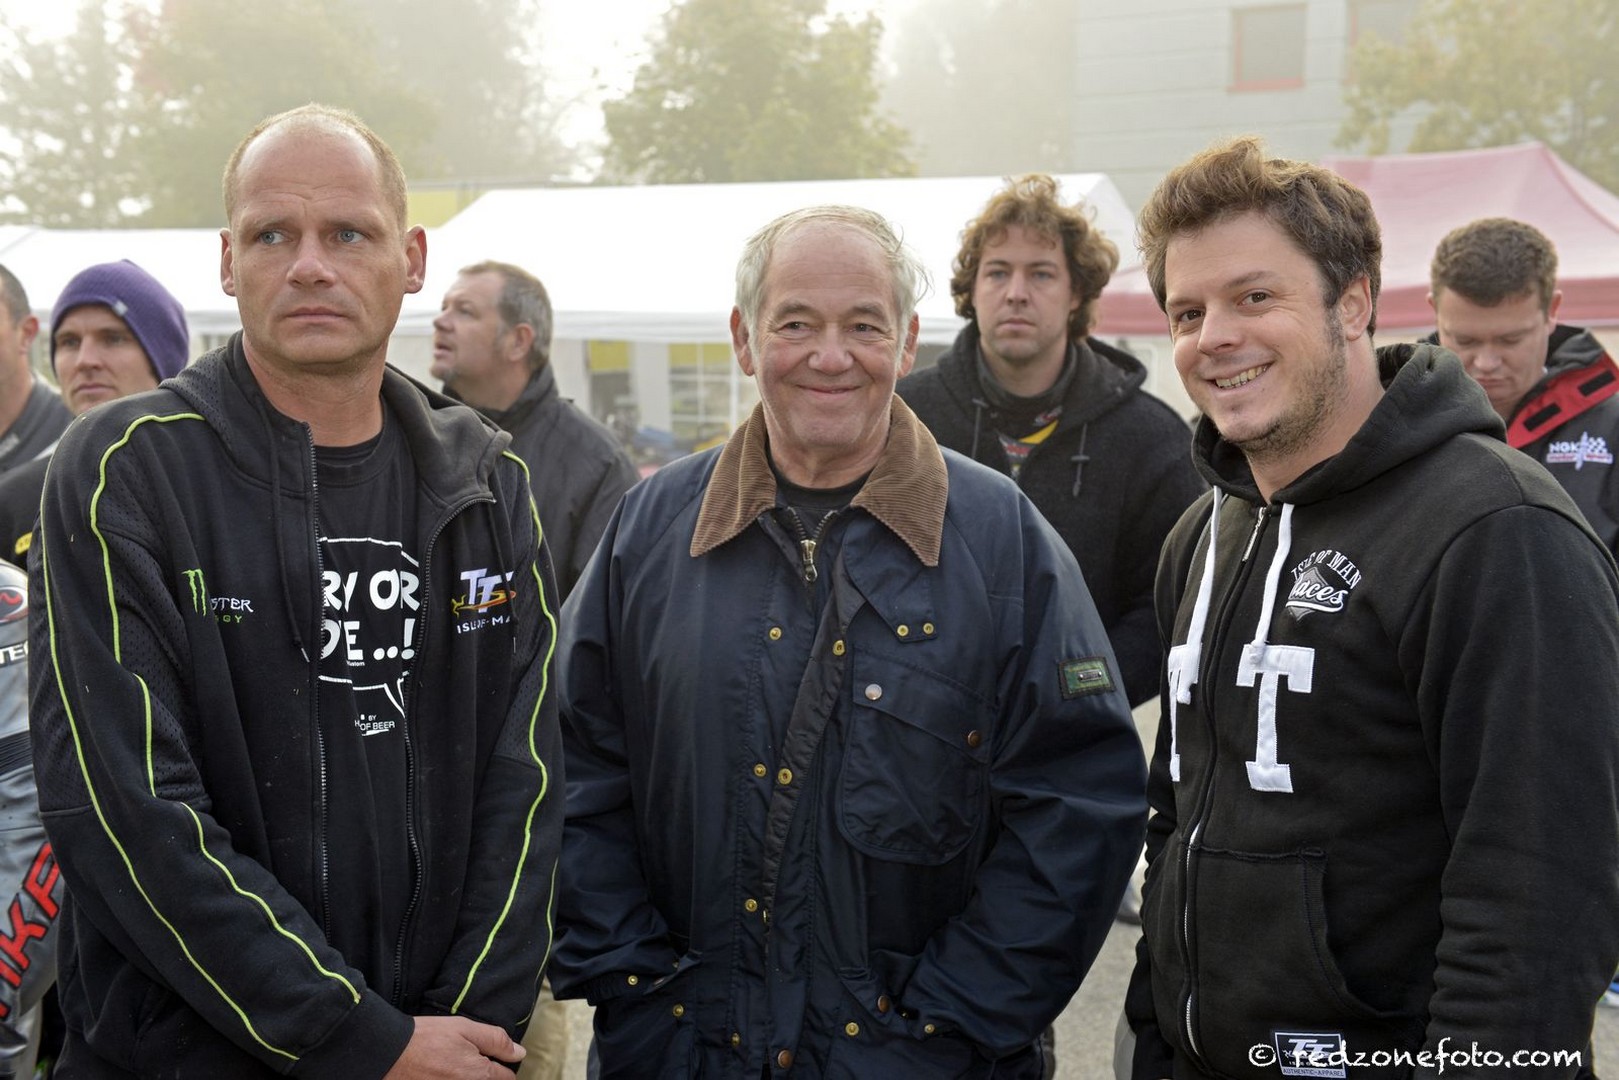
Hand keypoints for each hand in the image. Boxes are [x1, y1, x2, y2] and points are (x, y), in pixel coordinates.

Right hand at [382, 1015, 525, 1078]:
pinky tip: (444, 1071)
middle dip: (487, 1074)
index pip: (506, 1077)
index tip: (492, 1057)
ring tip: (454, 1064)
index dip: (503, 1064)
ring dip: (470, 1076)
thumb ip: (496, 1040)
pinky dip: (454, 1079)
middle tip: (468, 1060)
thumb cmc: (427, 1038)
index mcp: (480, 1075)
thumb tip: (519, 1053)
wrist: (389, 1053)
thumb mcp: (465, 1029)